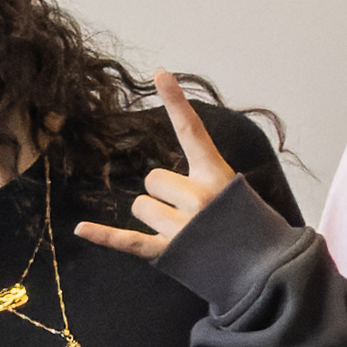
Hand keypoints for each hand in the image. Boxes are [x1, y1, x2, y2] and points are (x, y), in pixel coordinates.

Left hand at [72, 84, 248, 257]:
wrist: (265, 272)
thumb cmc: (250, 230)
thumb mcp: (237, 193)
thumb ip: (206, 179)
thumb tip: (173, 182)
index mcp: (216, 176)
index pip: (192, 131)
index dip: (175, 101)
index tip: (159, 74)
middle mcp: (197, 197)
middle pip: (153, 179)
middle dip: (165, 194)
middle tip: (192, 214)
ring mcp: (181, 226)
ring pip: (141, 207)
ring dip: (155, 218)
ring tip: (185, 234)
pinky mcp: (166, 252)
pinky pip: (126, 240)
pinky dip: (103, 236)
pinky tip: (80, 228)